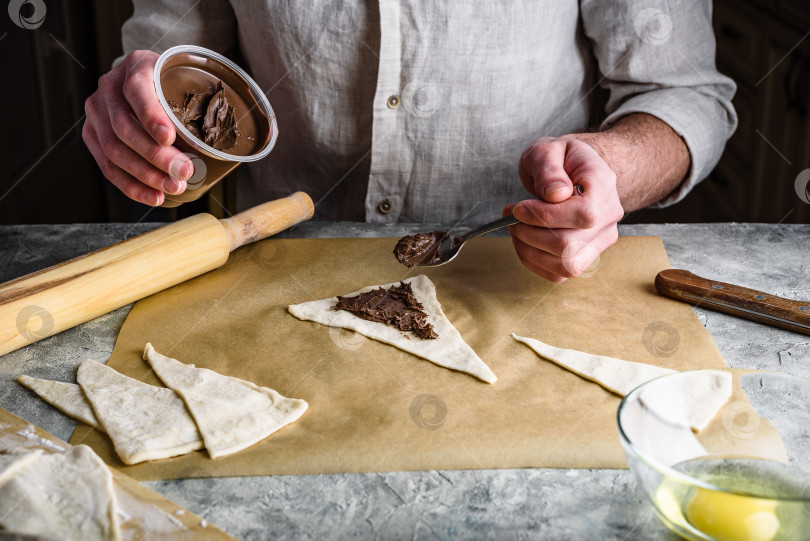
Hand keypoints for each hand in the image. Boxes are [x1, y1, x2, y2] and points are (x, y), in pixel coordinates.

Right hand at [82, 50, 192, 205]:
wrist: (149, 82)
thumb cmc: (174, 87)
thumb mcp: (186, 84)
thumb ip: (195, 104)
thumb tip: (218, 145)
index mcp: (136, 66)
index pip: (137, 90)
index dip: (151, 116)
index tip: (169, 138)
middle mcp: (110, 87)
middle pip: (124, 126)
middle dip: (155, 155)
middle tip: (183, 172)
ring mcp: (97, 112)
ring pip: (113, 150)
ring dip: (145, 175)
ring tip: (172, 187)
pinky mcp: (92, 134)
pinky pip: (108, 166)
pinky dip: (132, 186)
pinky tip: (154, 196)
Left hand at [504, 136, 623, 281]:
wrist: (573, 170)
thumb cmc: (560, 159)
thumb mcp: (549, 150)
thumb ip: (549, 168)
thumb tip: (555, 194)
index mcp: (603, 186)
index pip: (584, 215)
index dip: (545, 217)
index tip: (518, 208)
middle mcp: (608, 217)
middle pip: (569, 245)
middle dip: (529, 234)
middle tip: (511, 216)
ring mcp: (600, 240)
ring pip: (565, 265)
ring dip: (529, 251)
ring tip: (515, 228)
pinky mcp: (586, 255)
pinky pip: (560, 273)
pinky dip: (534, 261)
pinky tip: (524, 241)